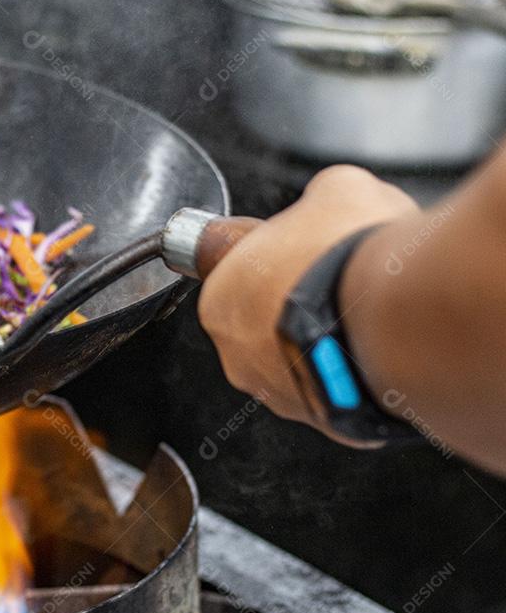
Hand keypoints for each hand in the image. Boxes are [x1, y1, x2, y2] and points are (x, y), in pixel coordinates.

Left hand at [198, 165, 421, 442]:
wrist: (393, 316)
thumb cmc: (347, 257)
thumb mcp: (335, 189)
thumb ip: (318, 197)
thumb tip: (329, 198)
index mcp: (219, 299)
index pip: (240, 277)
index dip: (278, 260)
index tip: (305, 253)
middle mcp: (236, 355)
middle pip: (266, 323)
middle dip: (299, 303)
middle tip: (340, 281)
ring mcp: (279, 395)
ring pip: (300, 362)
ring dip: (326, 341)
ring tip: (365, 315)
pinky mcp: (323, 423)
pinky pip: (336, 393)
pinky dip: (354, 374)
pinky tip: (377, 350)